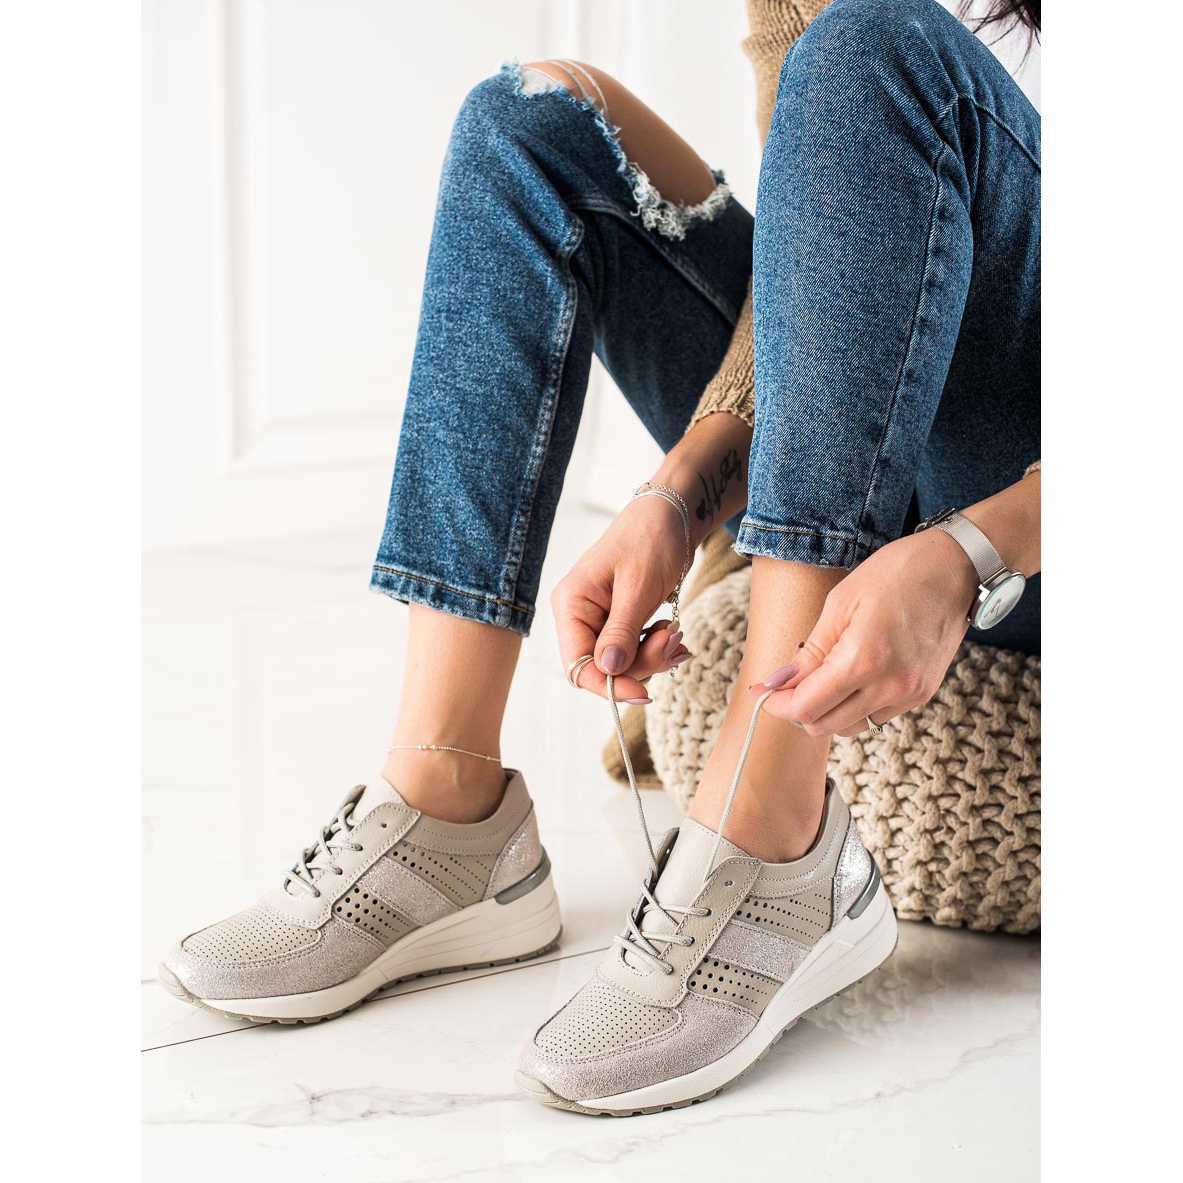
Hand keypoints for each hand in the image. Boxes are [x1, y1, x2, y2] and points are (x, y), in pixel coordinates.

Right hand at [552, 496, 691, 702]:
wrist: (671, 515)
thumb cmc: (650, 539)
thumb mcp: (638, 587)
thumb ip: (622, 631)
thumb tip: (608, 671)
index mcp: (571, 604)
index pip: (578, 664)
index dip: (608, 684)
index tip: (644, 694)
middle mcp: (579, 615)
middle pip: (602, 668)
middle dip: (641, 664)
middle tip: (672, 643)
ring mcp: (599, 619)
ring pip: (621, 663)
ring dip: (652, 656)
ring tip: (675, 633)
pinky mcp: (619, 621)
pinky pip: (633, 651)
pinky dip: (655, 649)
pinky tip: (672, 633)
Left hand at [749, 529, 977, 735]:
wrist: (957, 568)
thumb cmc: (896, 574)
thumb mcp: (840, 604)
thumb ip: (809, 652)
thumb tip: (777, 682)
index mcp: (863, 660)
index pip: (807, 707)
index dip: (778, 704)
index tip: (763, 692)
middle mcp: (890, 686)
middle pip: (825, 725)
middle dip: (798, 710)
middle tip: (787, 685)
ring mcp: (910, 694)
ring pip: (851, 727)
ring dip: (827, 711)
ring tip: (820, 678)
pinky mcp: (923, 693)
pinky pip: (877, 717)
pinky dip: (855, 707)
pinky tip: (850, 678)